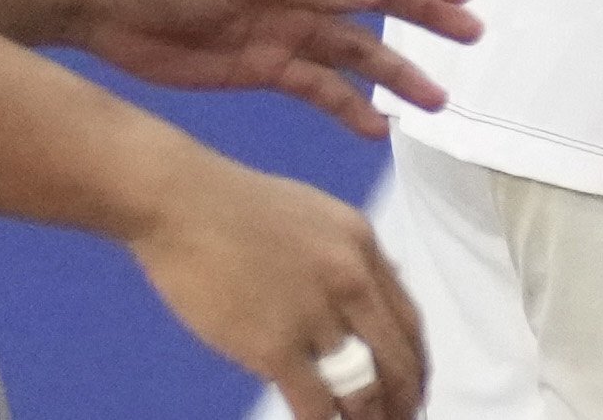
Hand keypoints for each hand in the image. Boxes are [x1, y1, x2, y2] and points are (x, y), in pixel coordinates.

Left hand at [56, 0, 479, 134]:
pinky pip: (318, 88)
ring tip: (437, 101)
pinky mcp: (263, 66)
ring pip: (357, 52)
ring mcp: (287, 27)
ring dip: (396, 75)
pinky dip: (348, 108)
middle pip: (381, 2)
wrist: (104, 4)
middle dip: (427, 19)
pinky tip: (377, 129)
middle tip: (472, 37)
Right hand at [125, 143, 425, 418]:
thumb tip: (371, 296)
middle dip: (405, 397)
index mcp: (365, 247)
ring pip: (363, 384)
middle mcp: (352, 280)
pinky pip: (314, 401)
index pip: (409, 319)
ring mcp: (315, 313)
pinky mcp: (273, 344)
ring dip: (372, 416)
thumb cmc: (239, 208)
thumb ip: (349, 259)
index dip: (417, 361)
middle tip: (406, 419)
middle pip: (397, 356)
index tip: (416, 385)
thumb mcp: (320, 217)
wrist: (185, 205)